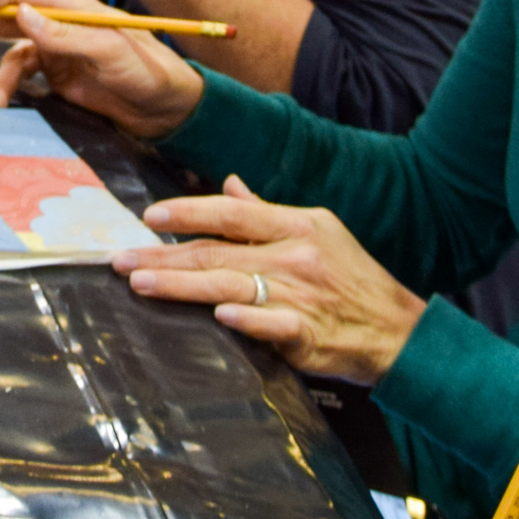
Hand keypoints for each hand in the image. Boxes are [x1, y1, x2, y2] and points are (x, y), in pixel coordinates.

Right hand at [0, 0, 202, 139]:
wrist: (171, 109)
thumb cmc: (151, 74)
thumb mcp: (112, 54)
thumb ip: (67, 36)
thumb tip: (22, 16)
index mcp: (74, 9)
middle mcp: (62, 22)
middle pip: (5, 16)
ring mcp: (59, 48)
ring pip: (10, 49)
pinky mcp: (59, 73)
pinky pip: (23, 75)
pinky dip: (10, 88)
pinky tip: (7, 105)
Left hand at [113, 174, 425, 378]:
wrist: (399, 331)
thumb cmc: (353, 281)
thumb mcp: (319, 233)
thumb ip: (269, 213)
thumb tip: (232, 186)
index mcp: (298, 224)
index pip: (232, 212)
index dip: (188, 212)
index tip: (148, 216)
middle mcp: (297, 254)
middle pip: (217, 251)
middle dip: (162, 255)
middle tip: (120, 260)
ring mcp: (302, 294)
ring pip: (229, 284)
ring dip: (181, 285)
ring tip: (139, 284)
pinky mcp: (309, 333)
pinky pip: (270, 324)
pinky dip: (245, 319)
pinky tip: (217, 316)